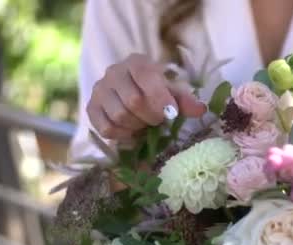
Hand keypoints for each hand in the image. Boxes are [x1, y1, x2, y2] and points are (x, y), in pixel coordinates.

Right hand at [87, 53, 205, 139]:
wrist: (130, 91)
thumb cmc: (155, 91)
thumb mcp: (172, 91)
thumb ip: (185, 100)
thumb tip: (201, 109)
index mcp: (137, 62)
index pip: (146, 77)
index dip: (160, 98)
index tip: (171, 114)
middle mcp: (114, 72)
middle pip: (133, 101)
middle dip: (151, 116)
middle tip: (158, 120)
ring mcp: (99, 90)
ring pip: (119, 116)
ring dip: (137, 126)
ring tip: (145, 124)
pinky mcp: (91, 108)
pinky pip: (106, 128)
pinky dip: (122, 135)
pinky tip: (131, 131)